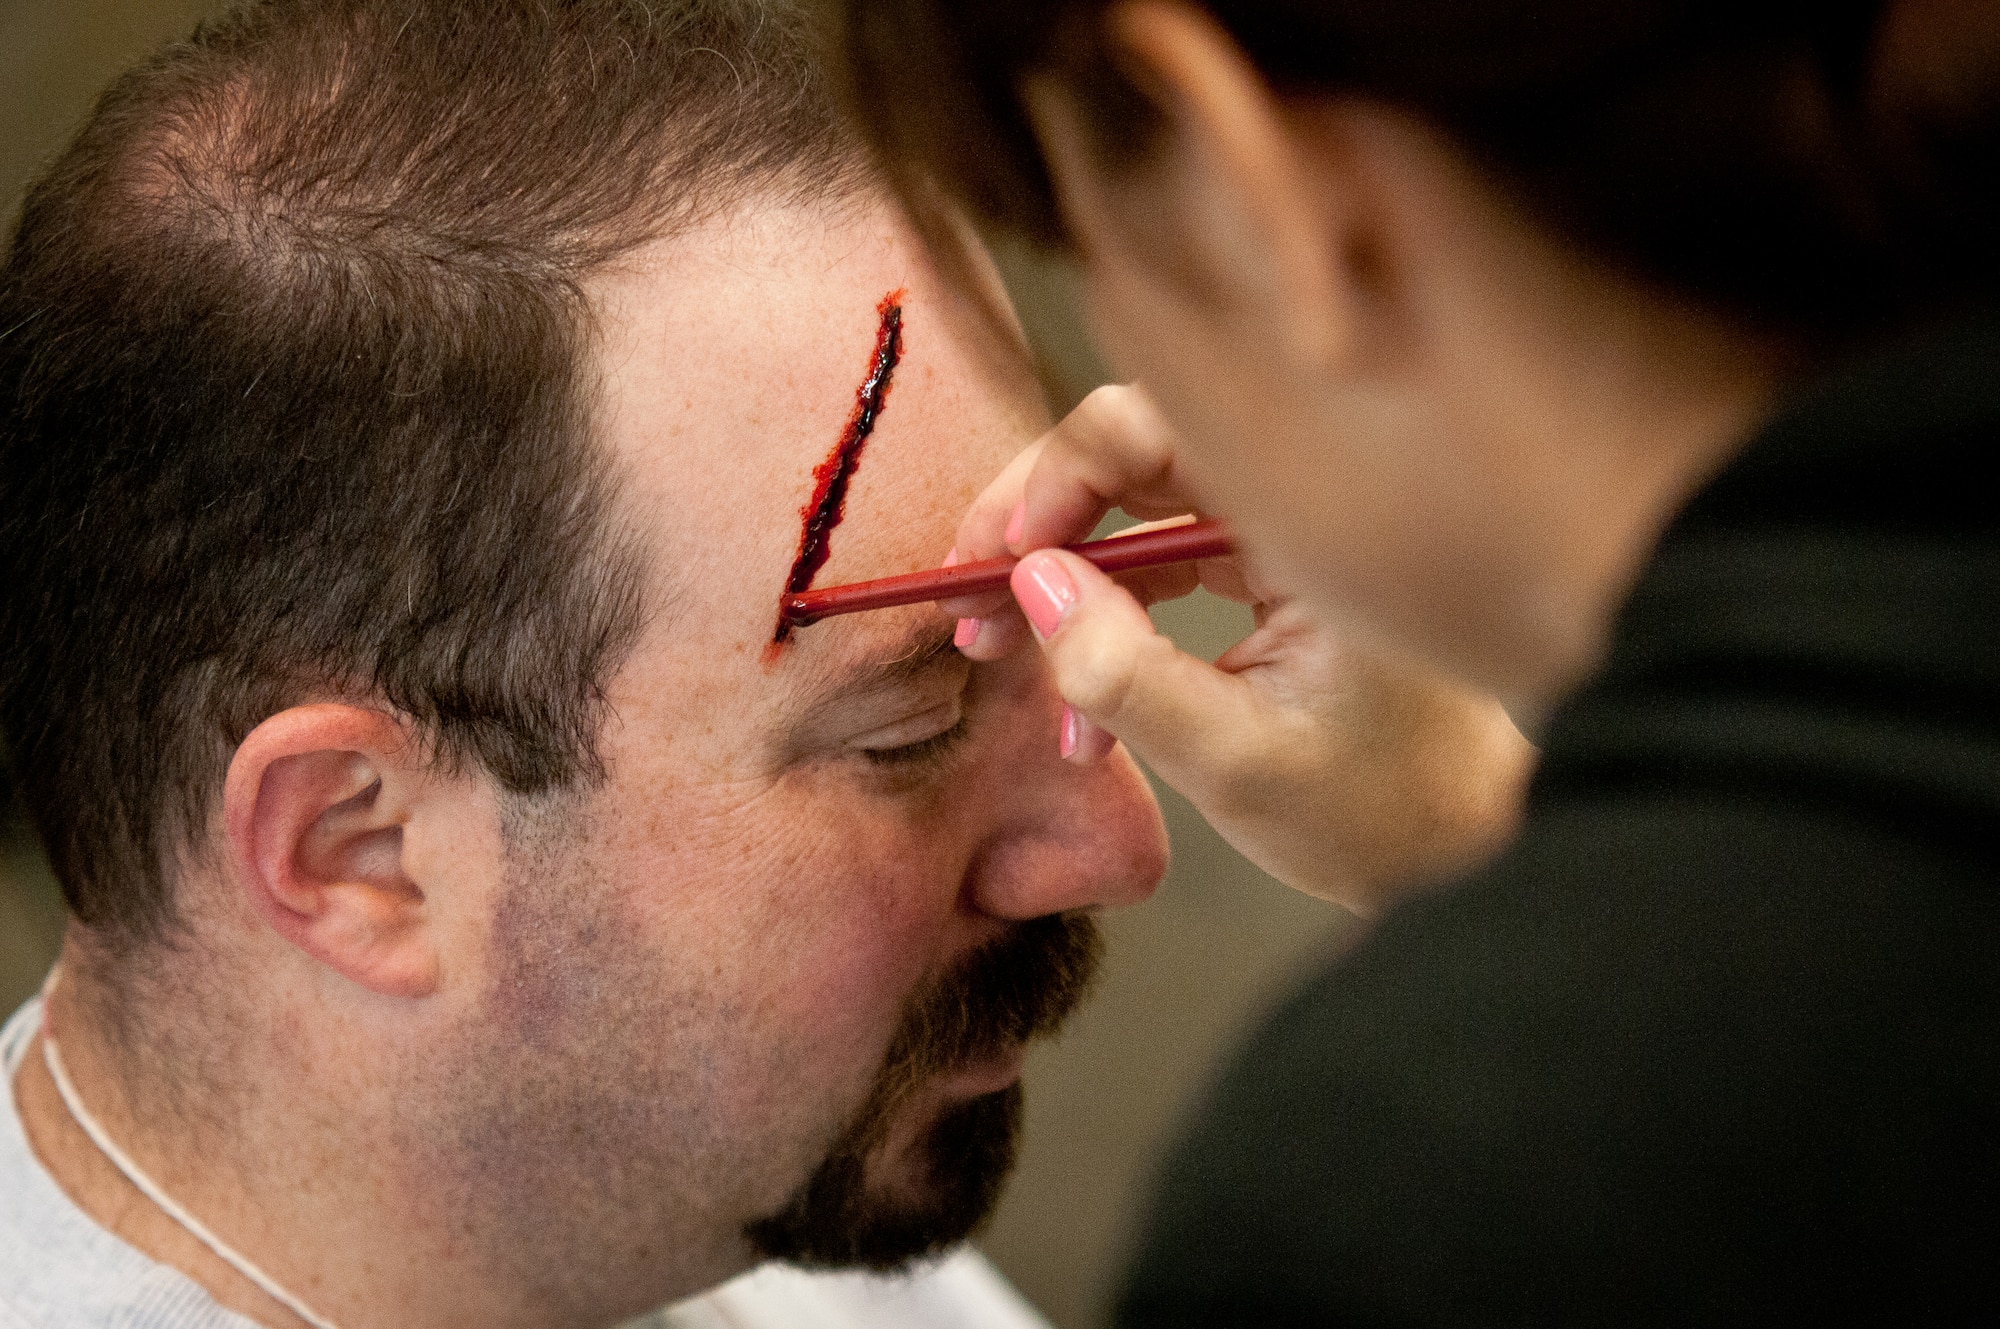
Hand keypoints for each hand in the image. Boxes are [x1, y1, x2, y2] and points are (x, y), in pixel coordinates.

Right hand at [947, 385, 1533, 913]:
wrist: (1469, 853)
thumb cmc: (1383, 812)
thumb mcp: (1234, 761)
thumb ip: (1124, 675)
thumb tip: (1030, 583)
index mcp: (1309, 522)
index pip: (1156, 431)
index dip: (1058, 477)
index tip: (1000, 558)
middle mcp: (1293, 508)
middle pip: (1132, 458)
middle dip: (1036, 526)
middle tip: (967, 599)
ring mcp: (1277, 541)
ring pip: (1134, 516)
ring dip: (1058, 582)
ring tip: (996, 658)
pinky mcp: (1265, 581)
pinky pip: (1159, 570)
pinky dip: (1104, 625)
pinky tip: (1077, 714)